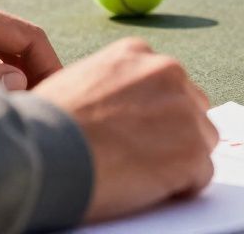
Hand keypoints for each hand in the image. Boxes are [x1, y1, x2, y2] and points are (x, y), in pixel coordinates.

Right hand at [32, 38, 217, 222]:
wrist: (43, 153)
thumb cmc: (45, 126)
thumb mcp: (77, 81)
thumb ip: (110, 86)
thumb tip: (122, 108)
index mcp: (138, 53)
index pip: (166, 82)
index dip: (154, 112)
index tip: (137, 131)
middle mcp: (168, 72)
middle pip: (191, 107)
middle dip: (174, 132)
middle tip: (143, 156)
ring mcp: (185, 111)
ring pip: (201, 140)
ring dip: (180, 158)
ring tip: (141, 174)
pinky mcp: (192, 151)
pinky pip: (200, 175)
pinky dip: (181, 188)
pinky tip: (148, 190)